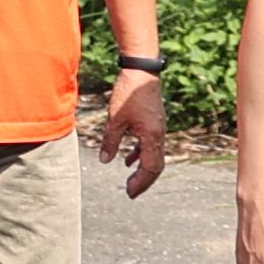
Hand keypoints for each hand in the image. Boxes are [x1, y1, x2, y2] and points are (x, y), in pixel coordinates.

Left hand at [95, 68, 169, 197]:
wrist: (141, 71)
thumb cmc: (129, 94)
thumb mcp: (115, 120)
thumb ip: (110, 141)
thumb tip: (104, 161)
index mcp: (152, 136)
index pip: (150, 167)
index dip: (141, 182)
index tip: (129, 192)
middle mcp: (159, 135)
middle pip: (155, 165)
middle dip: (143, 180)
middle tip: (130, 192)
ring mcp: (157, 128)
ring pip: (153, 155)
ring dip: (142, 169)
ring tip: (130, 180)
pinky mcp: (153, 122)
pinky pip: (149, 144)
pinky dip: (139, 154)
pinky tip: (127, 160)